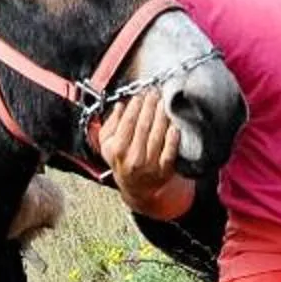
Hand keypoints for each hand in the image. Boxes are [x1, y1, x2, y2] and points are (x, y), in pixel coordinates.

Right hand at [99, 91, 194, 219]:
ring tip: (163, 103)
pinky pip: (170, 151)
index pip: (128, 122)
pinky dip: (172, 137)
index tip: (140, 95)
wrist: (135, 187)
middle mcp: (133, 158)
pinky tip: (174, 125)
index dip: (135, 106)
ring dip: (161, 116)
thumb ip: (110, 125)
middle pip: (143, 126)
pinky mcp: (164, 170)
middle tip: (154, 94)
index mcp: (117, 150)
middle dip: (149, 106)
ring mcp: (149, 165)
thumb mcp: (107, 146)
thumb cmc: (121, 162)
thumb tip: (120, 106)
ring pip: (157, 135)